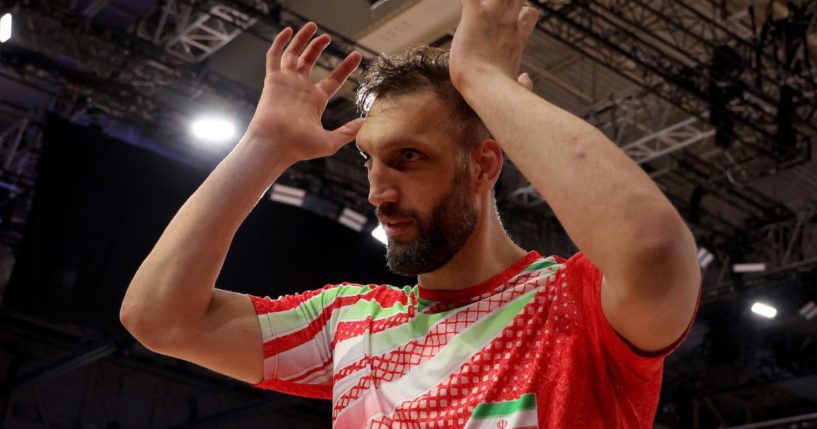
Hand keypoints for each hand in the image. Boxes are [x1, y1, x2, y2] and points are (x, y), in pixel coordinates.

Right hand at [245, 23, 363, 163]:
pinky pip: (274, 56)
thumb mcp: (330, 141)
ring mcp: (286, 83)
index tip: (357, 56)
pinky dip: (280, 42)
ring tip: (313, 26)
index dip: (345, 67)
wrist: (275, 145)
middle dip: (319, 48)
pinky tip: (289, 31)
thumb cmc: (299, 147)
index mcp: (315, 101)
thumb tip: (367, 124)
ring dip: (302, 40)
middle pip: (310, 62)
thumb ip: (348, 131)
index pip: (333, 80)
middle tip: (329, 37)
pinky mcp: (273, 80)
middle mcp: (300, 89)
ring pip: (293, 54)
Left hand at [449, 0, 538, 89]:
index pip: (528, 15)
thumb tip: (526, 79)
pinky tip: (462, 2)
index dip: (523, 13)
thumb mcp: (517, 87)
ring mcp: (493, 16)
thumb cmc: (500, 94)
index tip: (512, 20)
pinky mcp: (475, 13)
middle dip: (508, 1)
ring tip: (479, 12)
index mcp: (517, 39)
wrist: (486, 88)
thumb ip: (523, 84)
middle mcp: (508, 23)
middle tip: (493, 12)